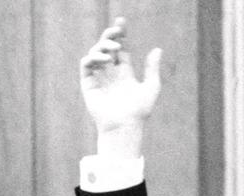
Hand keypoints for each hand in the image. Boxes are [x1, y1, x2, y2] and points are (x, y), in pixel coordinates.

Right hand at [79, 17, 162, 157]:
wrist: (125, 125)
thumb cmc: (139, 110)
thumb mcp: (151, 86)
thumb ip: (152, 68)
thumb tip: (157, 49)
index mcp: (125, 73)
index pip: (121, 49)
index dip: (121, 35)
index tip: (122, 23)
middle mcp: (111, 73)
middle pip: (107, 48)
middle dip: (110, 36)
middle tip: (116, 30)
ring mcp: (99, 77)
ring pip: (96, 53)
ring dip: (103, 46)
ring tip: (114, 49)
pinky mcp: (88, 83)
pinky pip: (86, 64)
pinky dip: (93, 58)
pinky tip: (105, 60)